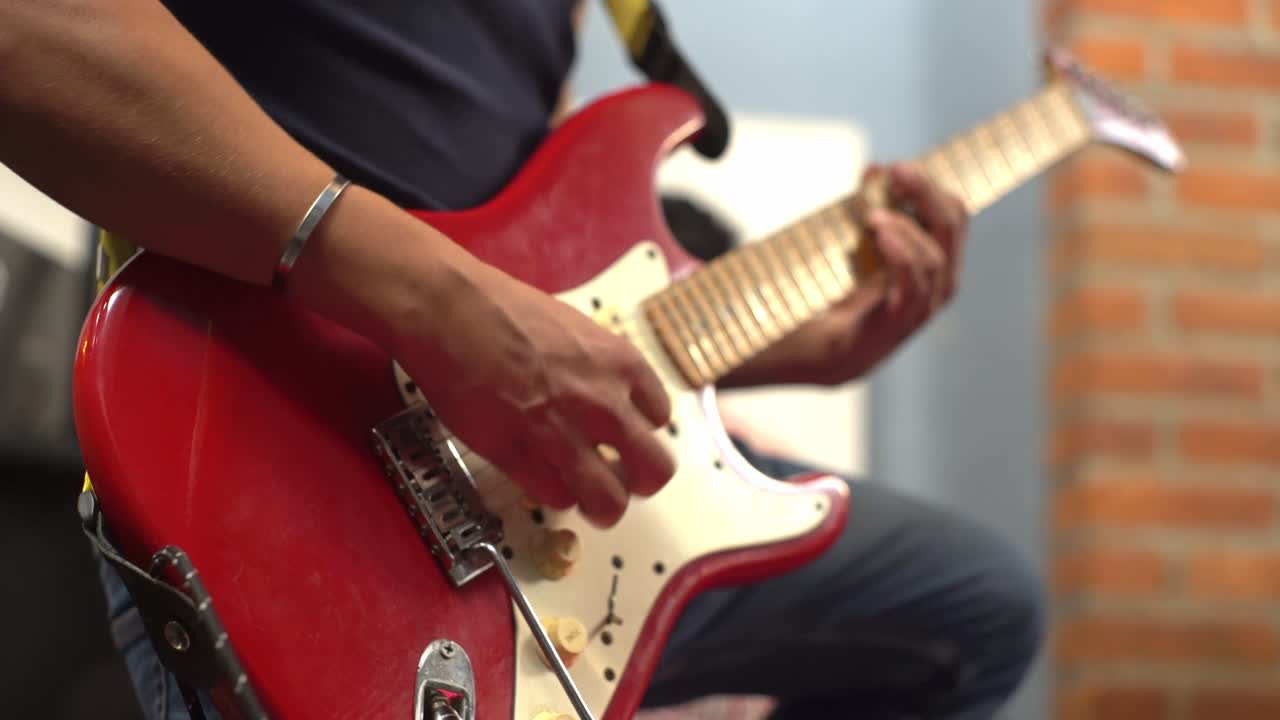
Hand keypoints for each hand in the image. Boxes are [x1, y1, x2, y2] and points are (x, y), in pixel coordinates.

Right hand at [293, 189, 675, 528]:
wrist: (447, 308)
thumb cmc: (502, 309)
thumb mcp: (575, 328)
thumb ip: (600, 368)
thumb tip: (611, 397)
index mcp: (619, 363)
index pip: (660, 417)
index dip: (643, 430)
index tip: (627, 434)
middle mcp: (601, 402)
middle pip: (653, 470)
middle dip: (640, 482)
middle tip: (623, 481)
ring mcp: (560, 433)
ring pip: (608, 501)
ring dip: (603, 506)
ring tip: (591, 501)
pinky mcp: (518, 455)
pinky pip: (557, 498)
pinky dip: (556, 495)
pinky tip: (545, 479)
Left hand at [830, 162, 968, 380]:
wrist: (830, 348)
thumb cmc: (850, 294)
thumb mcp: (862, 243)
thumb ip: (872, 205)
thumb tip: (874, 167)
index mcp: (940, 258)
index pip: (954, 212)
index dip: (929, 184)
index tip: (896, 168)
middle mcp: (942, 281)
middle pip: (951, 224)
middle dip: (925, 191)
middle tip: (896, 171)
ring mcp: (925, 303)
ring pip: (934, 253)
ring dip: (904, 225)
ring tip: (871, 215)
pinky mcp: (902, 319)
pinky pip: (914, 282)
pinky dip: (901, 253)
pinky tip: (880, 234)